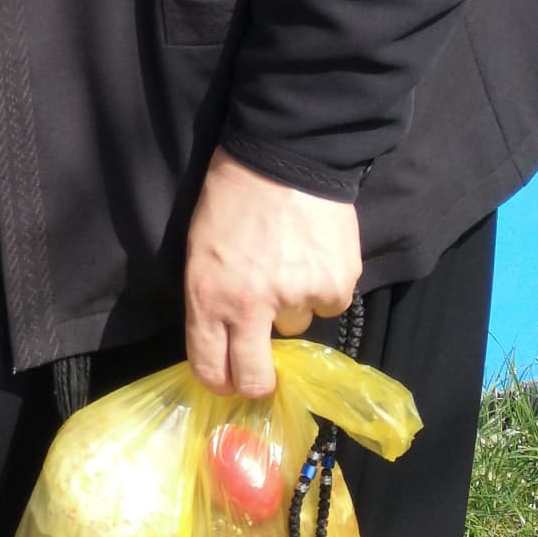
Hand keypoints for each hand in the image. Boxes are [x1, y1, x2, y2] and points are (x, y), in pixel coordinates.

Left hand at [182, 151, 363, 398]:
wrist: (283, 155)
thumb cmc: (231, 197)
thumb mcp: (201, 251)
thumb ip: (211, 299)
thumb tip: (226, 340)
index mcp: (209, 296)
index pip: (210, 366)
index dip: (219, 381)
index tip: (228, 381)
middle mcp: (252, 306)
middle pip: (255, 378)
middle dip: (258, 381)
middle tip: (263, 369)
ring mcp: (297, 297)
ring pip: (296, 329)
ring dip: (292, 308)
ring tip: (289, 263)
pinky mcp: (336, 284)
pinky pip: (328, 303)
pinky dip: (323, 286)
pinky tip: (314, 253)